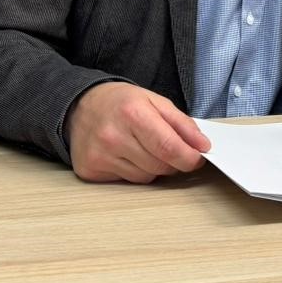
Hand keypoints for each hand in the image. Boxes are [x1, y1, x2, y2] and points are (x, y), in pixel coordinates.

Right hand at [67, 82, 211, 182]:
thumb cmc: (120, 102)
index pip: (168, 147)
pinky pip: (127, 181)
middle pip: (159, 165)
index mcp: (132, 113)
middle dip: (173, 161)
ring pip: (145, 177)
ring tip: (143, 147)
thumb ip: (182, 123)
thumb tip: (202, 146)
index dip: (189, 157)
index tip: (198, 157)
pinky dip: (135, 171)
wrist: (79, 106)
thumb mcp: (154, 101)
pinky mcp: (90, 170)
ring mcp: (100, 156)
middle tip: (171, 149)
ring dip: (153, 167)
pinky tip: (126, 154)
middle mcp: (113, 136)